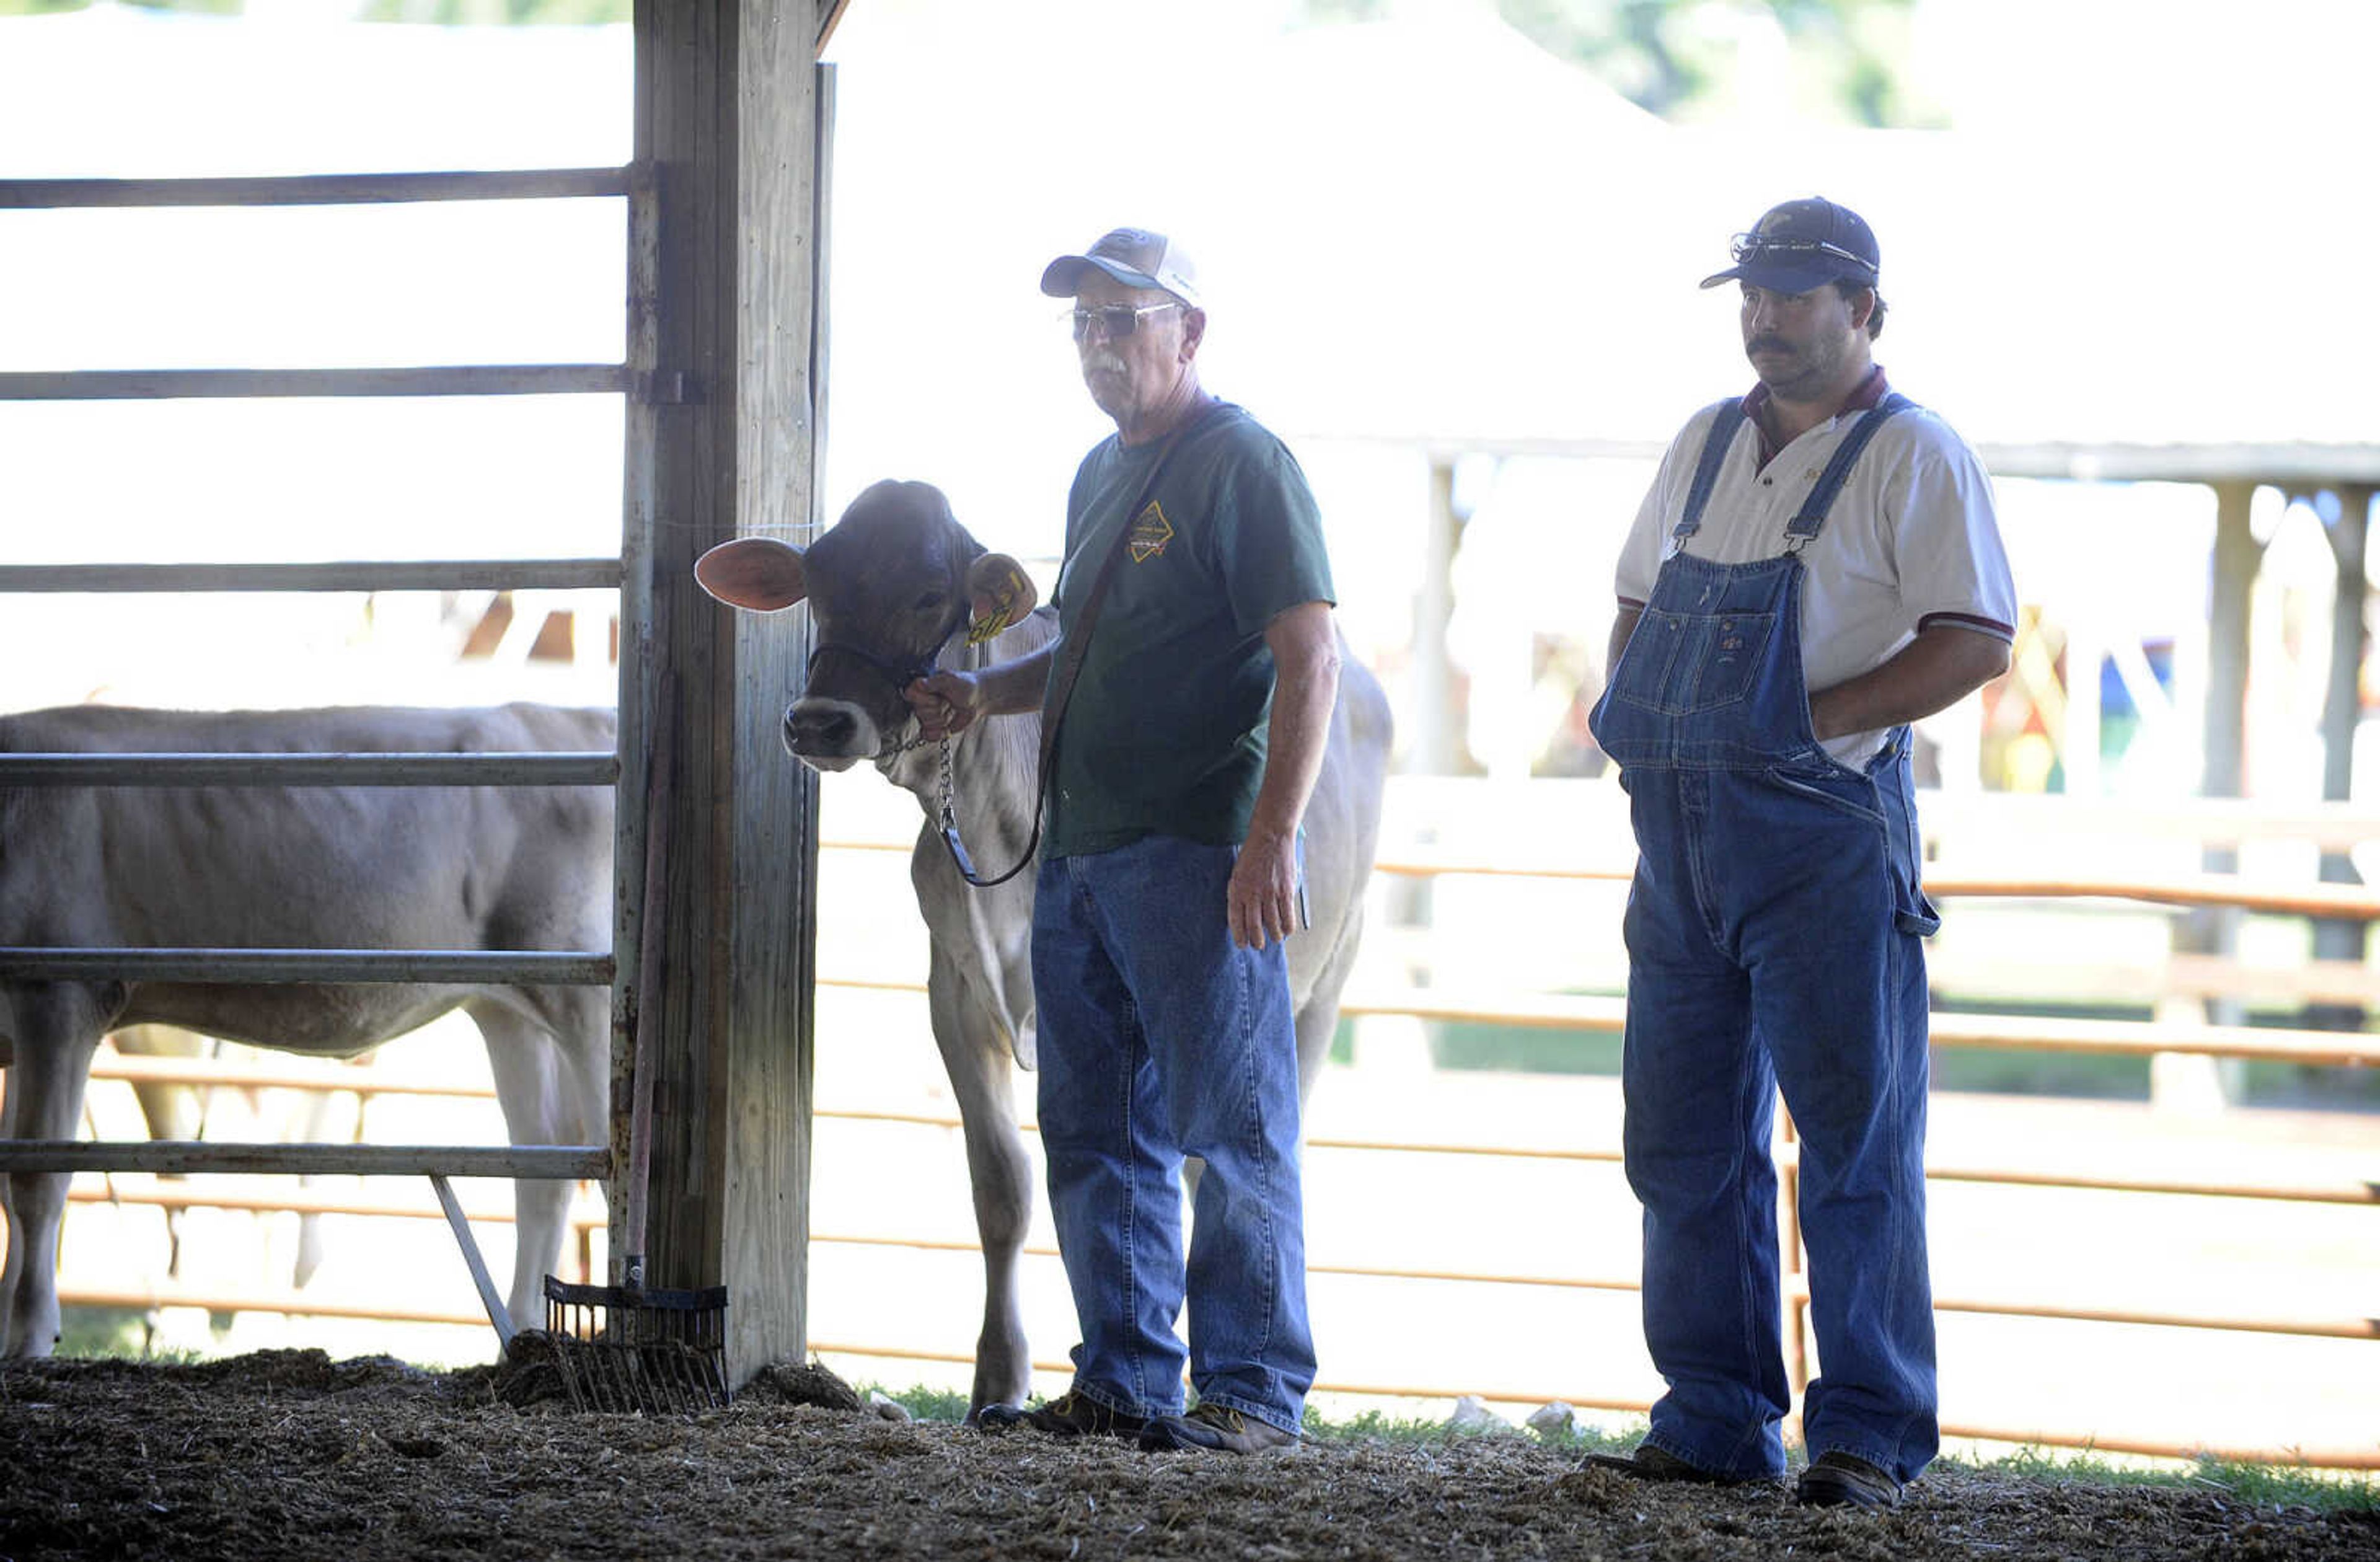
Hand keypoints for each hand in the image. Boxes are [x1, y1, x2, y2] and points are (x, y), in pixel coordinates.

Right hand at [904, 670, 982, 741]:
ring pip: (927, 724)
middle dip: (940, 709)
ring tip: (951, 709)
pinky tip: (948, 726)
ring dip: (945, 718)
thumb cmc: (965, 685)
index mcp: (921, 687)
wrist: (978, 700)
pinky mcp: (932, 727)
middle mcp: (921, 701)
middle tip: (949, 701)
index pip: (909, 695)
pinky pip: (928, 736)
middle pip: (920, 712)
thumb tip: (919, 683)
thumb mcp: (951, 680)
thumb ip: (935, 682)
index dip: (925, 699)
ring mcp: (926, 716)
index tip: (938, 696)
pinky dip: (940, 732)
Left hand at [1227, 828, 1299, 950]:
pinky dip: (1288, 928)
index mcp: (1237, 890)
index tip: (1242, 945)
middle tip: (1258, 945)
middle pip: (1254, 928)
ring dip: (1274, 936)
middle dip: (1256, 941)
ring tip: (1275, 938)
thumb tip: (1245, 916)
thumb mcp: (1238, 873)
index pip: (1236, 921)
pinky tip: (1287, 930)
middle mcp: (1252, 894)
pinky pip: (1288, 917)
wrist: (1270, 836)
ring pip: (1272, 926)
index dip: (1239, 936)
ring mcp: (1270, 893)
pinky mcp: (1286, 891)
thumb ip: (1240, 893)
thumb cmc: (1253, 855)